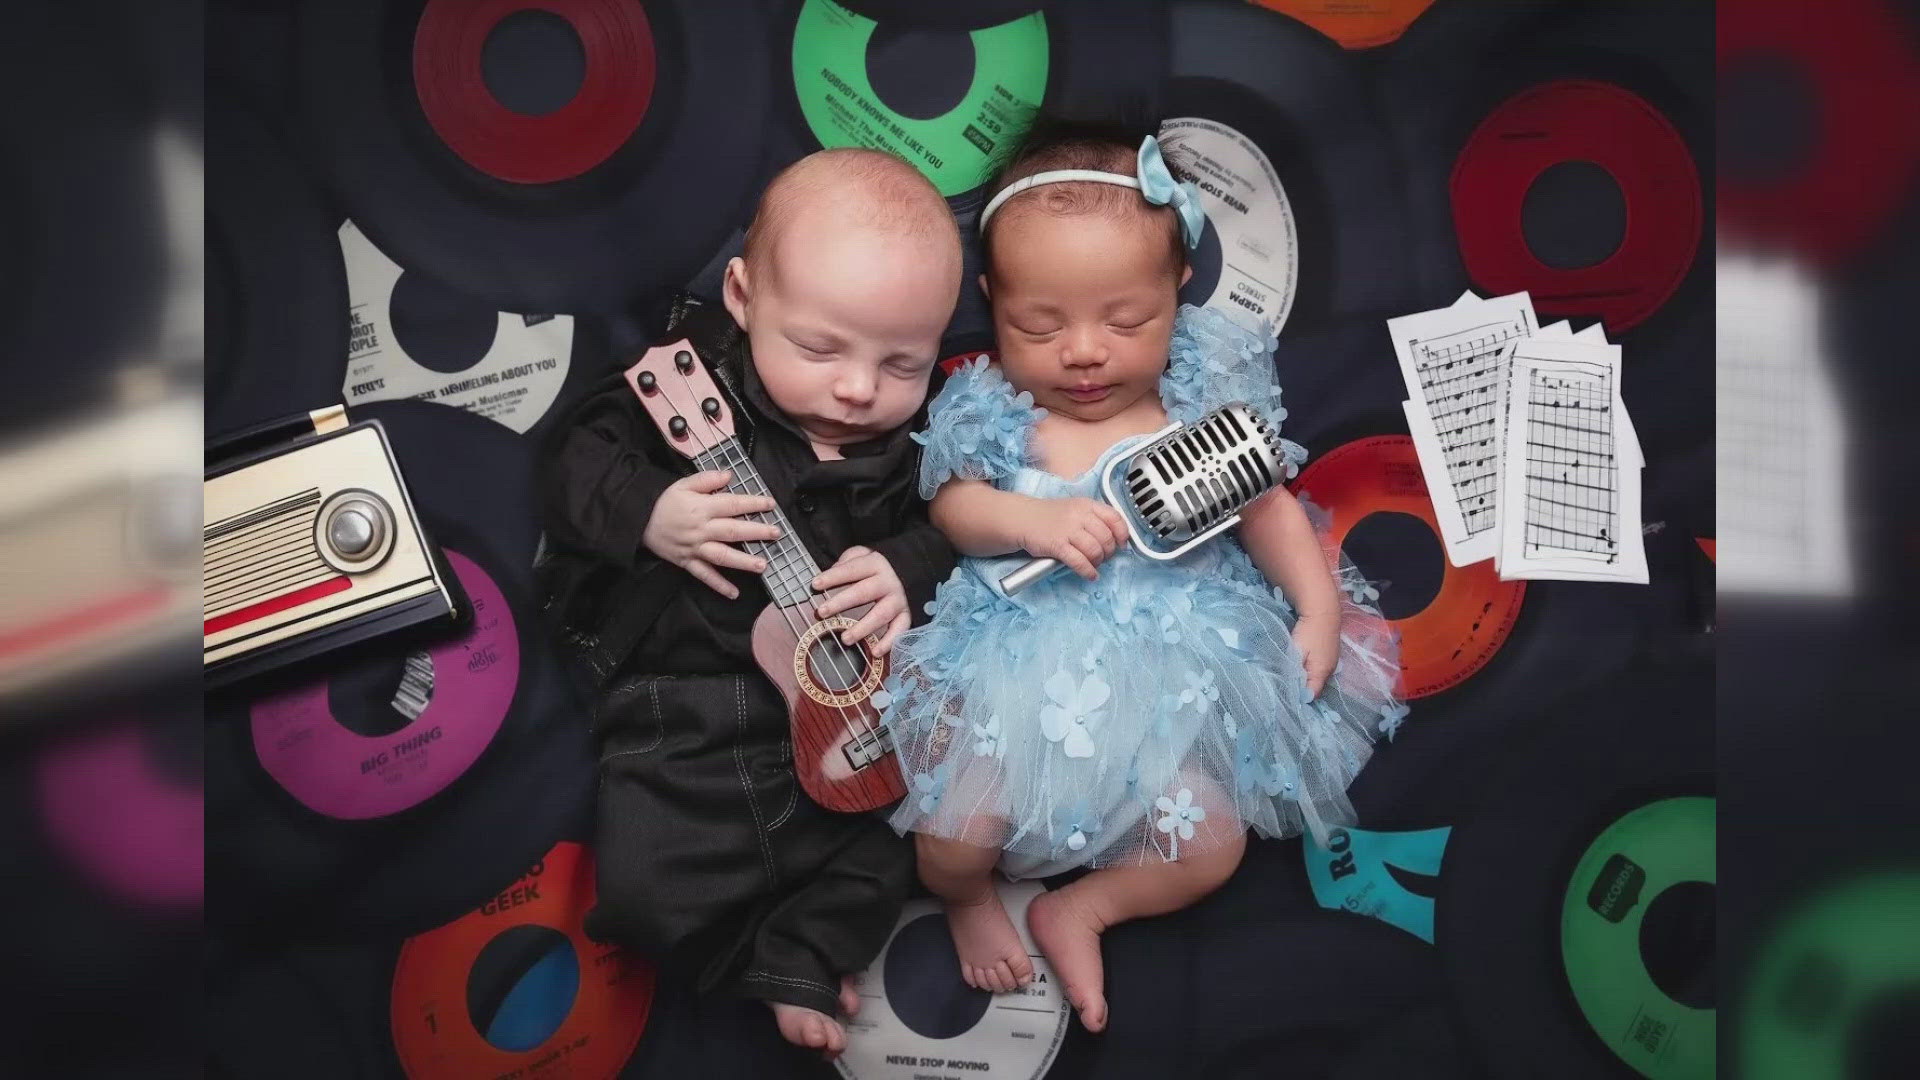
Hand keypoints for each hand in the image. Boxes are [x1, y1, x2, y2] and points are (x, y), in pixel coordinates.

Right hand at [642, 469, 780, 598]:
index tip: (770, 504)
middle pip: (732, 530)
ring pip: (722, 555)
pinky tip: (734, 593)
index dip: (753, 503)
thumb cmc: (663, 502)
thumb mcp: (683, 484)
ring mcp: (694, 548)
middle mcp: (701, 529)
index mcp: (702, 507)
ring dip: (743, 561)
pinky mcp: (687, 561)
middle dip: (756, 532)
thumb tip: (728, 475)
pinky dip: (718, 585)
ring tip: (762, 565)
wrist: (637, 520)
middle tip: (775, 534)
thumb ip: (707, 479)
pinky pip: (704, 575)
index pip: (732, 504)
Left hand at [812, 546, 909, 653]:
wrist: (908, 570)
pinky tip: (875, 652)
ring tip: (845, 638)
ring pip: (881, 614)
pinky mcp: (905, 614)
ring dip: (863, 627)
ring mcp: (897, 599)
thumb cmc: (873, 568)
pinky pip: (900, 629)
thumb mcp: (861, 556)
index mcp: (874, 563)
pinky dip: (889, 642)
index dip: (833, 577)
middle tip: (821, 612)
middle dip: (841, 602)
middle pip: (864, 592)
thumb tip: (826, 577)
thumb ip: (845, 563)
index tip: (814, 585)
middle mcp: (887, 581)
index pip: (851, 569)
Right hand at [1017, 497, 1128, 580]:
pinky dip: (1088, 571)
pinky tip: (1090, 574)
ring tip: (1094, 565)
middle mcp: (1079, 516)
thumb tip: (1115, 538)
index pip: (1115, 518)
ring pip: (1095, 551)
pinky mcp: (1057, 545)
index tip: (1122, 543)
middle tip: (1105, 557)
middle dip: (1109, 552)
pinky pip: (1079, 562)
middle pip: (1106, 538)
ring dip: (1098, 562)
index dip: (1122, 534)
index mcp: (1086, 505)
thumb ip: (1094, 519)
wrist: (1023, 519)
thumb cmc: (1050, 517)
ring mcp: (1068, 530)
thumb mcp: (1075, 509)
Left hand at [1291, 611, 1340, 698]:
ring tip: (1292, 679)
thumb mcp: (1299, 653)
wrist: (1323, 611)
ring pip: (1317, 678)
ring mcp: (1331, 662)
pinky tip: (1301, 666)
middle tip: (1287, 689)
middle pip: (1315, 687)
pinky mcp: (1330, 654)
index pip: (1312, 694)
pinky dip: (1310, 671)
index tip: (1287, 698)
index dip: (1300, 698)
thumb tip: (1301, 695)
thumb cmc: (1309, 632)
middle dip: (1303, 690)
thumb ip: (1297, 672)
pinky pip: (1319, 669)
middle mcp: (1329, 670)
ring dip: (1306, 680)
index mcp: (1322, 672)